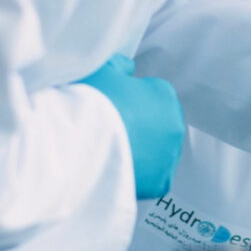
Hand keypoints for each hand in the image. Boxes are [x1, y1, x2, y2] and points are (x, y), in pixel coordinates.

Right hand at [78, 54, 184, 198]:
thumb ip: (119, 66)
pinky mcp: (160, 183)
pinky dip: (136, 177)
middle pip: (157, 125)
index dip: (128, 102)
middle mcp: (175, 124)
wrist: (75, 143)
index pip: (152, 95)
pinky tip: (114, 173)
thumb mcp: (100, 68)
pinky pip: (150, 179)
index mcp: (164, 94)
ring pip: (156, 153)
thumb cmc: (87, 102)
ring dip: (138, 153)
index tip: (110, 109)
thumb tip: (128, 69)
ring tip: (108, 155)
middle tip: (108, 133)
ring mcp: (170, 156)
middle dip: (137, 128)